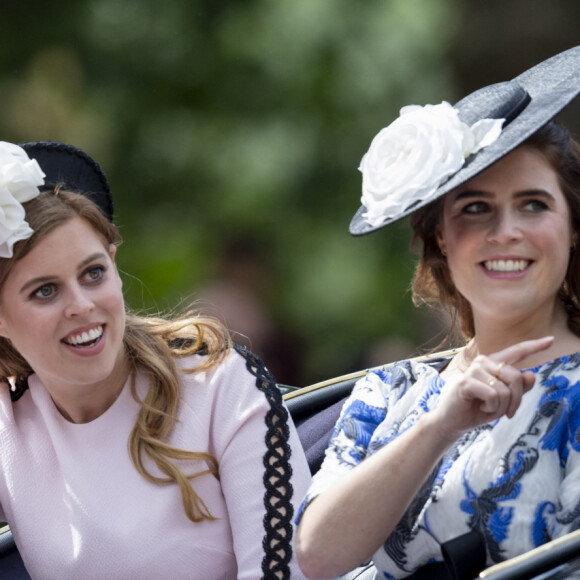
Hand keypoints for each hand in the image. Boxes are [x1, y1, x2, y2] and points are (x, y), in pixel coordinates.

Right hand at [433, 336, 553, 440]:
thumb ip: (519, 388)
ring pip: (505, 390)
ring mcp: (474, 370)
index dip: (534, 346)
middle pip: (516, 378)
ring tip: (488, 409)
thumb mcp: (503, 401)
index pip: (516, 352)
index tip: (551, 340)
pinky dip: (491, 408)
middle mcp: (483, 362)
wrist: (453, 421)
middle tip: (507, 412)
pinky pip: (494, 396)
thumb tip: (531, 374)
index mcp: (493, 363)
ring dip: (501, 407)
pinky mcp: (466, 382)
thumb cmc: (477, 409)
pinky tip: (480, 408)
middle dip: (516, 401)